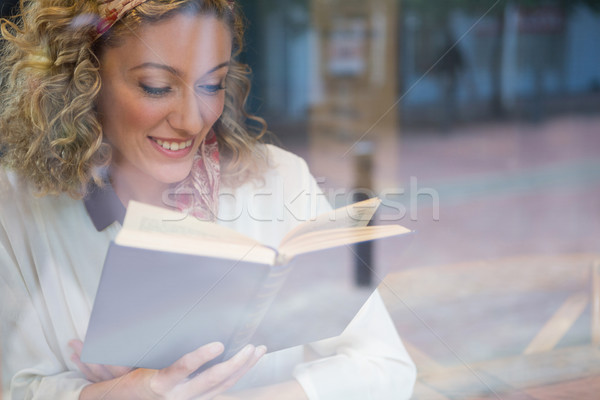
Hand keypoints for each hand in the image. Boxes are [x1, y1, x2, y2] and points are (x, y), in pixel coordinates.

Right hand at [77, 341, 266, 399]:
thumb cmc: (124, 388)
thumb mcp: (117, 370)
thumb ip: (105, 360)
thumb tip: (75, 342)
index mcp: (159, 385)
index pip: (181, 371)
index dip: (199, 359)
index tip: (217, 343)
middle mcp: (178, 396)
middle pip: (213, 381)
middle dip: (236, 364)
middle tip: (252, 346)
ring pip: (223, 386)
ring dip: (243, 368)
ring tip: (259, 349)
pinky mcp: (196, 399)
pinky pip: (221, 388)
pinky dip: (238, 374)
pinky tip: (249, 361)